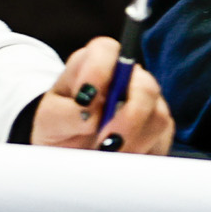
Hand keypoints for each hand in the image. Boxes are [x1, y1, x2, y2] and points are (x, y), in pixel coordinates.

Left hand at [30, 35, 173, 154]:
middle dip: (128, 118)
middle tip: (106, 144)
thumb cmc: (60, 125)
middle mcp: (127, 78)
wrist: (70, 151)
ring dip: (134, 142)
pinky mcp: (159, 130)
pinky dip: (142, 154)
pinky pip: (162, 141)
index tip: (84, 99)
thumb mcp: (49, 120)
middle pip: (145, 86)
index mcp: (95, 63)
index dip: (98, 70)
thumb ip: (63, 113)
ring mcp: (148, 102)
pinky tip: (121, 161)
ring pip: (158, 116)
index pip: (105, 50)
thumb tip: (90, 114)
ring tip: (109, 157)